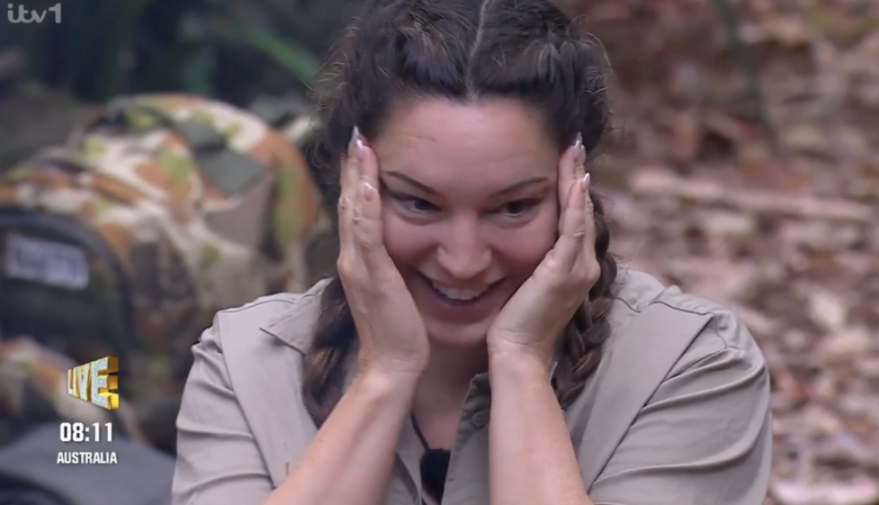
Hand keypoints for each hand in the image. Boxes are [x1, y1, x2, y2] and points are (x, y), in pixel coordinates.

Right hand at [337, 128, 429, 376]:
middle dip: (353, 166)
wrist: (391, 365)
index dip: (357, 177)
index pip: (355, 209)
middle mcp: (352, 258)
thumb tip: (398, 247)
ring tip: (360, 143)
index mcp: (358, 260)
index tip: (363, 147)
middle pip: (349, 201)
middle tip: (357, 132)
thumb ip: (389, 265)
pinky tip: (369, 185)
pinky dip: (366, 208)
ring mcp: (359, 266)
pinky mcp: (373, 276)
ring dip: (357, 175)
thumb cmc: (398, 331)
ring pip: (354, 211)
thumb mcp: (392, 289)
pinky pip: (367, 235)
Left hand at [487, 136, 598, 366]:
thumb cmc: (513, 325)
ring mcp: (577, 269)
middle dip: (577, 174)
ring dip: (577, 179)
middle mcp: (584, 266)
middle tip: (573, 142)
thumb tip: (512, 236)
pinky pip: (573, 230)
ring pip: (581, 214)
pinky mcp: (564, 272)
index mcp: (574, 268)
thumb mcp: (525, 284)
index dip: (572, 187)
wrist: (516, 354)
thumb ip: (529, 260)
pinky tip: (577, 180)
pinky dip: (575, 204)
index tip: (566, 158)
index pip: (576, 218)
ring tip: (574, 150)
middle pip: (583, 210)